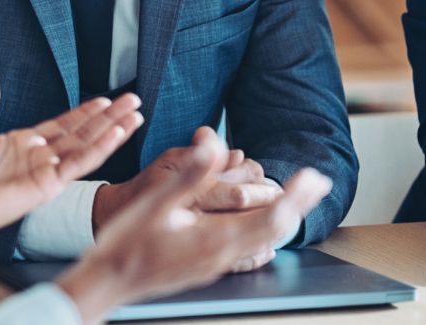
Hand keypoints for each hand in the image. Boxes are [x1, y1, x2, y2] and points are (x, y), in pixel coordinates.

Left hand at [0, 71, 143, 271]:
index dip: (85, 112)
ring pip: (88, 147)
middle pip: (83, 133)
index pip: (64, 125)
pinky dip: (100, 149)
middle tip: (133, 101)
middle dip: (109, 117)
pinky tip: (116, 135)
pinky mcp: (50, 185)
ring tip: (135, 115)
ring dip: (112, 131)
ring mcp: (48, 171)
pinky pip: (80, 164)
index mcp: (25, 144)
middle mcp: (41, 157)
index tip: (105, 100)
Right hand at [57, 133, 332, 321]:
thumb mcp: (155, 202)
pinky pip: (248, 253)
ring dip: (283, 218)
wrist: (107, 282)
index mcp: (213, 238)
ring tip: (298, 200)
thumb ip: (190, 175)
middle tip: (317, 181)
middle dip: (299, 204)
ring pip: (263, 241)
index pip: (270, 216)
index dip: (294, 195)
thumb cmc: (126, 243)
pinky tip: (266, 236)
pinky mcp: (207, 268)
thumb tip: (214, 144)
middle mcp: (222, 255)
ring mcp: (216, 265)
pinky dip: (263, 237)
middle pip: (274, 230)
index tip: (310, 175)